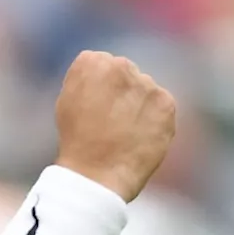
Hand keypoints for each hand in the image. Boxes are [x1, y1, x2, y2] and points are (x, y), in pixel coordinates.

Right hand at [53, 51, 176, 201]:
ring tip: (125, 132)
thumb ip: (87, 79)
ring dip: (139, 105)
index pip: (102, 64)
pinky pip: (161, 106)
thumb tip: (104, 77)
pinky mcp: (166, 103)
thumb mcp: (68, 99)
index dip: (99, 88)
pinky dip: (154, 119)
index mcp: (92, 61)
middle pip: (126, 73)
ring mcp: (146, 84)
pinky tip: (140, 136)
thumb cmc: (77, 140)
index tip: (95, 107)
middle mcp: (121, 65)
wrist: (97, 173)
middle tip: (112, 120)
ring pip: (145, 90)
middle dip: (122, 91)